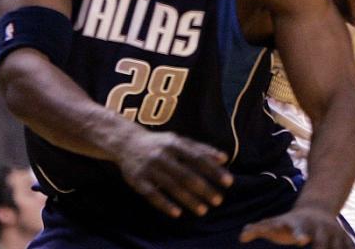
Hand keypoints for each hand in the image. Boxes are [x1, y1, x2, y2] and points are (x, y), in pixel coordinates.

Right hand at [117, 128, 232, 217]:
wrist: (127, 142)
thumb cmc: (160, 143)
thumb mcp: (179, 141)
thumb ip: (201, 149)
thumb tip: (224, 158)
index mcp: (175, 144)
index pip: (198, 158)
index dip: (214, 170)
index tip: (228, 182)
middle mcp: (163, 155)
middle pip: (186, 175)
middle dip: (204, 189)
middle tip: (218, 200)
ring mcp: (149, 168)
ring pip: (172, 187)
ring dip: (189, 200)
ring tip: (203, 210)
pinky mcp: (138, 181)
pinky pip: (153, 195)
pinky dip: (165, 204)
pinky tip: (178, 213)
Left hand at [240, 206, 353, 247]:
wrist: (317, 211)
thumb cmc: (290, 224)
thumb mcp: (275, 224)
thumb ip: (258, 230)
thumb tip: (241, 237)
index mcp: (300, 226)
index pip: (300, 229)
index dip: (300, 233)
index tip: (300, 238)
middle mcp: (320, 229)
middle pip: (323, 241)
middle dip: (322, 246)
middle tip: (312, 246)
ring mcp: (334, 235)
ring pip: (339, 247)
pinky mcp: (345, 242)